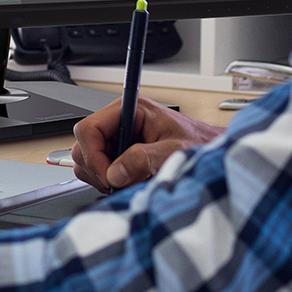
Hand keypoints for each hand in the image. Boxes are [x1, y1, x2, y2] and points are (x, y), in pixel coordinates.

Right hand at [70, 96, 223, 190]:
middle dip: (98, 170)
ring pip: (86, 161)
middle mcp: (118, 121)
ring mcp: (116, 138)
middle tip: (121, 182)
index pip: (88, 129)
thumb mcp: (173, 151)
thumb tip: (116, 172)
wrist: (208, 150)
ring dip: (103, 177)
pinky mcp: (117, 153)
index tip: (108, 175)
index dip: (93, 155)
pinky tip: (130, 181)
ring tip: (130, 181)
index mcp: (129, 110)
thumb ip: (144, 159)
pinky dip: (108, 181)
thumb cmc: (197, 143)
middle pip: (83, 146)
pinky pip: (97, 170)